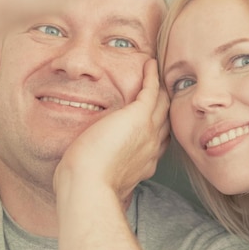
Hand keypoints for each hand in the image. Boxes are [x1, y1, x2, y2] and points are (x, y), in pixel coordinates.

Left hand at [54, 59, 169, 202]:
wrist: (89, 185)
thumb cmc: (85, 186)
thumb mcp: (98, 177)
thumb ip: (99, 170)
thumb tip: (82, 171)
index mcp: (143, 163)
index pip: (157, 141)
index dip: (158, 128)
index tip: (154, 118)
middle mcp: (151, 147)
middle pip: (165, 121)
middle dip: (165, 106)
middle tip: (164, 90)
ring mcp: (148, 131)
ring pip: (163, 104)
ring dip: (162, 87)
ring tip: (159, 73)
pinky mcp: (138, 116)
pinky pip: (151, 89)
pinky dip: (151, 75)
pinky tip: (149, 63)